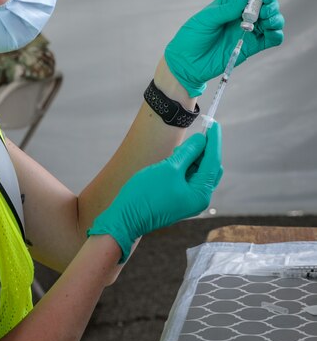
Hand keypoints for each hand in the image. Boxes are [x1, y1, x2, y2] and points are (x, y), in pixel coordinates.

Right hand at [87, 122, 221, 261]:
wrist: (126, 217)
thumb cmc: (146, 194)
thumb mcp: (169, 168)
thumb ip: (188, 152)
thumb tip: (202, 139)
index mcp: (200, 194)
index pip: (213, 162)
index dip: (213, 141)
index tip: (213, 123)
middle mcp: (198, 198)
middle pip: (209, 168)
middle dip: (203, 150)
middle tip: (196, 133)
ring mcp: (188, 199)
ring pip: (198, 172)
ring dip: (192, 157)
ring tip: (178, 149)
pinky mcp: (178, 198)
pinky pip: (188, 178)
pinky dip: (184, 166)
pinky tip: (175, 158)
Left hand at [164, 0, 283, 96]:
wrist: (187, 63)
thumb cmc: (192, 37)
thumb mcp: (206, 20)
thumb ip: (226, 10)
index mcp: (231, 3)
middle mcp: (242, 15)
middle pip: (267, 6)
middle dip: (271, 7)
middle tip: (264, 15)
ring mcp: (248, 31)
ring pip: (272, 21)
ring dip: (276, 20)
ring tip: (267, 24)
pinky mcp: (251, 47)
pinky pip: (270, 39)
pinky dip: (276, 35)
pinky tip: (272, 34)